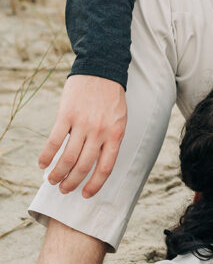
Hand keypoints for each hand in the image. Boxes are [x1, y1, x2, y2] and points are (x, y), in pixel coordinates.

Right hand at [38, 75, 126, 196]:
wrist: (101, 69)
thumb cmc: (111, 97)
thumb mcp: (119, 119)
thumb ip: (110, 139)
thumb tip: (97, 163)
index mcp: (115, 134)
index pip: (105, 168)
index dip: (94, 185)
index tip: (85, 194)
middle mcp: (99, 131)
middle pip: (84, 166)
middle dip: (72, 182)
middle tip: (64, 189)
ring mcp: (82, 123)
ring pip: (68, 158)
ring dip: (58, 173)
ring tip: (52, 180)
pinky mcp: (67, 114)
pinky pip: (54, 141)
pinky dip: (46, 156)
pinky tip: (42, 163)